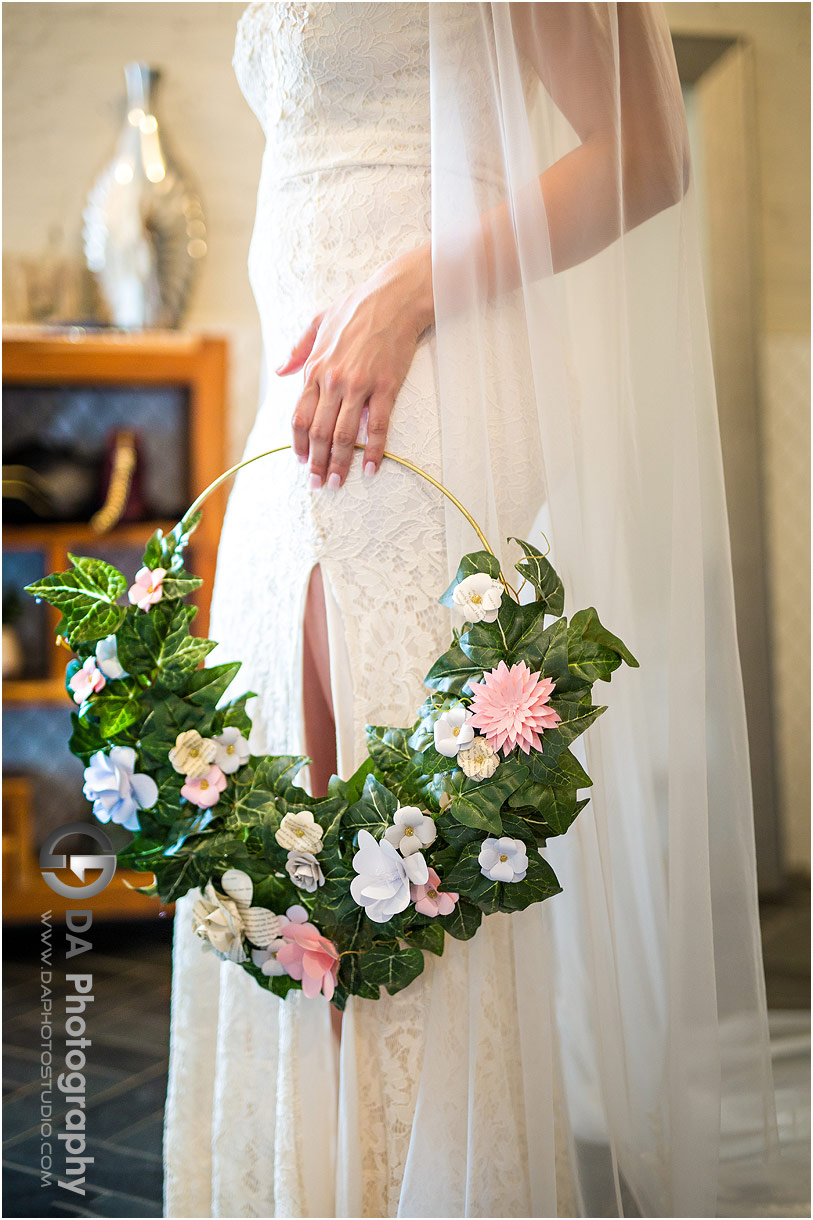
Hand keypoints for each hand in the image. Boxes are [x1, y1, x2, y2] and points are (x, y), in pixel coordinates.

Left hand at [276, 244, 432, 488]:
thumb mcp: (318, 321)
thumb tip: (279, 371)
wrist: (394, 296)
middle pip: (319, 432)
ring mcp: (359, 385)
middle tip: (318, 484)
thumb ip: (297, 349)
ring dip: (340, 463)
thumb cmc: (357, 306)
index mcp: (315, 367)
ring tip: (338, 483)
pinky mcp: (385, 387)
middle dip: (317, 463)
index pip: (300, 416)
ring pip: (344, 434)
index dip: (298, 443)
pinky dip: (373, 450)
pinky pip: (377, 426)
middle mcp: (333, 380)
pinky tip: (371, 468)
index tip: (302, 461)